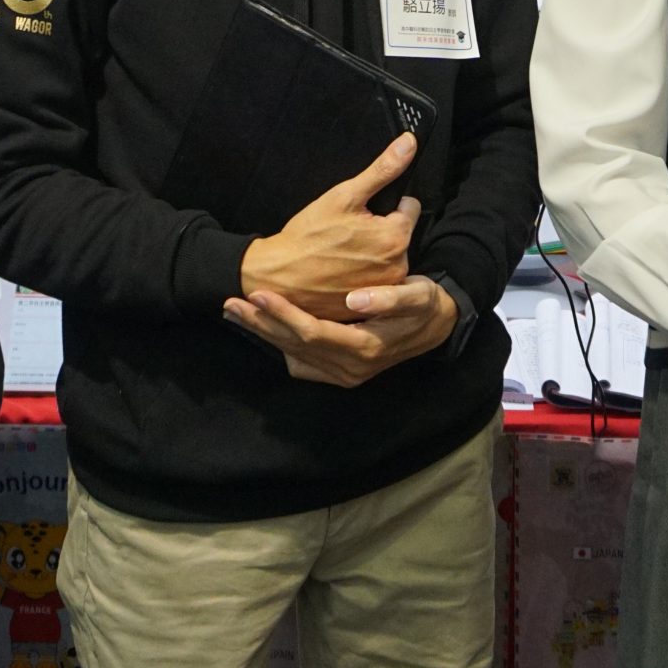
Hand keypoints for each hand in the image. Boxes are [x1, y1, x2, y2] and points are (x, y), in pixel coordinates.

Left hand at [222, 276, 456, 387]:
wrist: (436, 327)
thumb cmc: (423, 304)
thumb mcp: (416, 296)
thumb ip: (389, 298)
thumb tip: (354, 299)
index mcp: (364, 348)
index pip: (312, 333)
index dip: (283, 314)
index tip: (258, 293)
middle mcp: (349, 368)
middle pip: (294, 347)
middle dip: (261, 325)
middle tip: (230, 303)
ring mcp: (343, 374)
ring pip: (292, 355)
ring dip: (263, 334)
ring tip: (236, 313)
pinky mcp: (339, 373)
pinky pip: (300, 362)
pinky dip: (278, 345)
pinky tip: (262, 327)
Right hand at [238, 134, 418, 320]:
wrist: (277, 276)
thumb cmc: (308, 234)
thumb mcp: (345, 195)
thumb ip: (383, 169)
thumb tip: (410, 143)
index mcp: (395, 237)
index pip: (410, 208)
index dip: (387, 205)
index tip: (365, 212)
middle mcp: (398, 267)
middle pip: (400, 235)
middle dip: (381, 230)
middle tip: (350, 233)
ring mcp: (383, 290)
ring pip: (390, 258)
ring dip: (374, 254)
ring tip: (344, 252)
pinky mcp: (370, 307)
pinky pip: (377, 282)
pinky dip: (364, 275)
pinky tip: (343, 271)